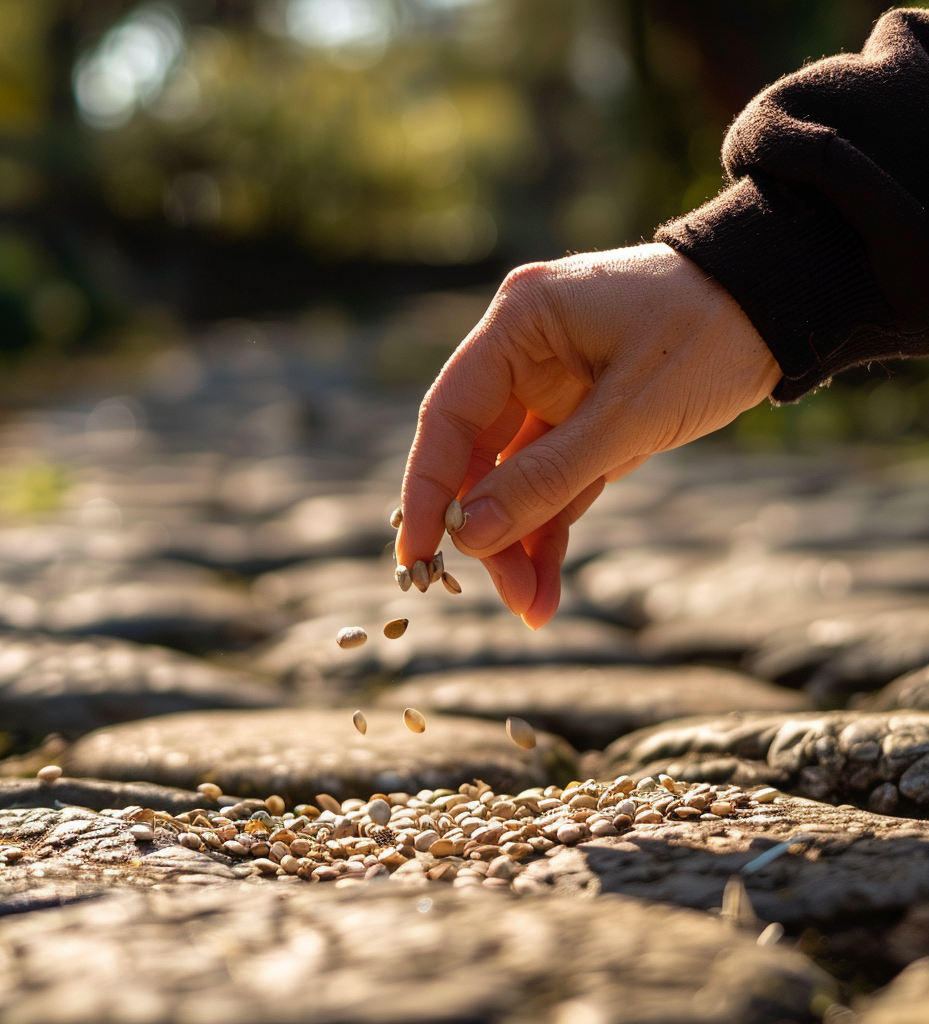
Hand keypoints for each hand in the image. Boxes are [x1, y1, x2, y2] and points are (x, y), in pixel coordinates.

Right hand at [395, 243, 780, 628]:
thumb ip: (546, 476)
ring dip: (519, 543)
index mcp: (519, 325)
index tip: (417, 555)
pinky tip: (545, 586)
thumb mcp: (629, 414)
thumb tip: (469, 535)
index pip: (448, 414)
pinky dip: (550, 531)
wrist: (778, 311)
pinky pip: (554, 484)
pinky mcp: (583, 422)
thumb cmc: (708, 335)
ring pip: (515, 479)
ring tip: (532, 608)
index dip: (427, 489)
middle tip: (498, 596)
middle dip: (487, 531)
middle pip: (478, 456)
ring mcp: (551, 391)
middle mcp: (523, 356)